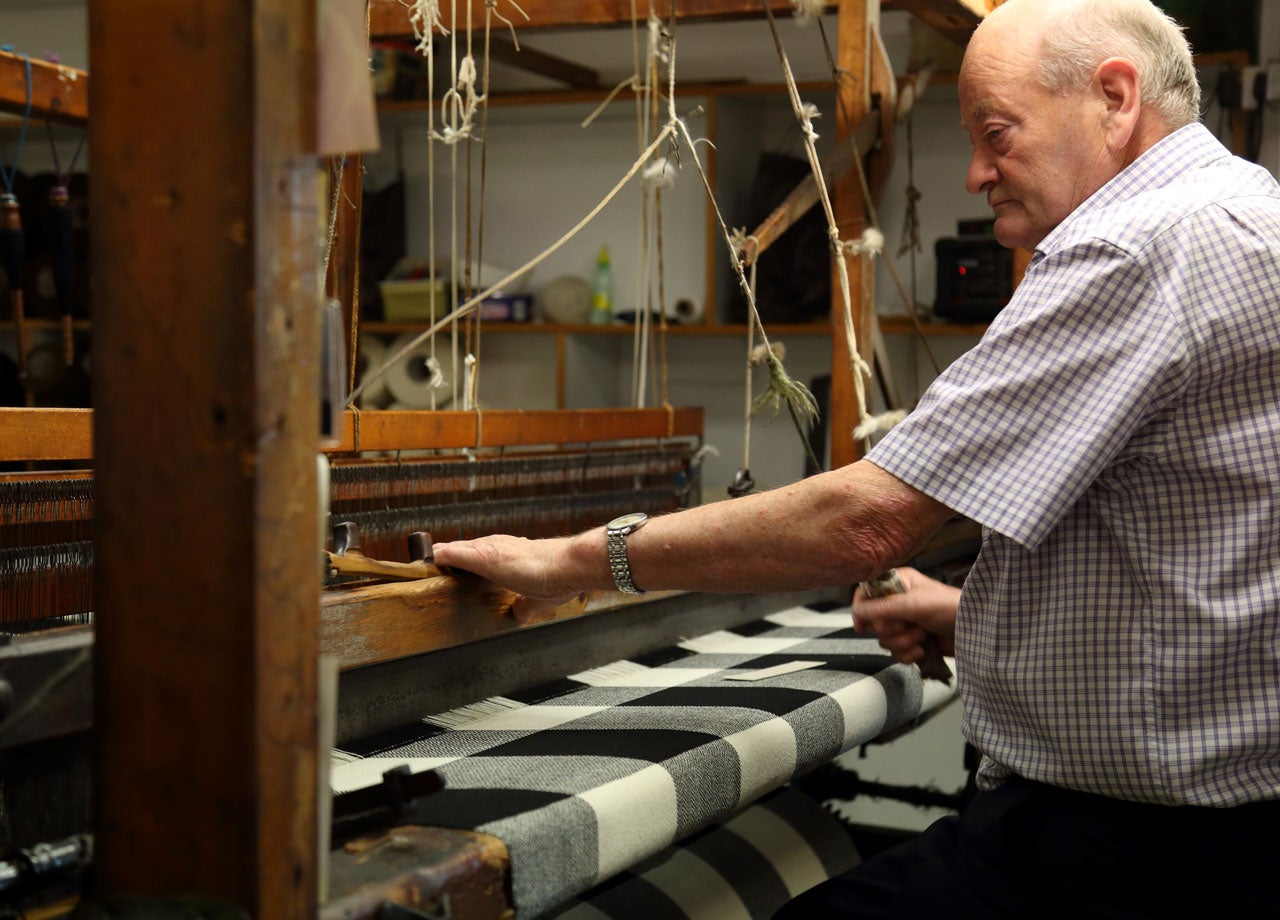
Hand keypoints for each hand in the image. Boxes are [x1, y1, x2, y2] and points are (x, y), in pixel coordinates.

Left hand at [432, 534, 586, 624]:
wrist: (568, 566)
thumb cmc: (559, 578)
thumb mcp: (538, 599)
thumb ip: (526, 606)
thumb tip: (521, 614)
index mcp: (508, 555)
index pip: (479, 556)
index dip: (463, 562)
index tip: (450, 571)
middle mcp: (497, 546)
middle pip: (463, 550)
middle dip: (446, 558)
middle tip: (427, 566)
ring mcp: (488, 549)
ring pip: (455, 550)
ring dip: (438, 556)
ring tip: (419, 562)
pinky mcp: (482, 556)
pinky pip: (452, 554)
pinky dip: (438, 556)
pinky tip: (426, 558)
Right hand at [852, 567, 959, 665]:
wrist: (975, 631)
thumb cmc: (949, 608)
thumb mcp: (913, 604)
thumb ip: (883, 607)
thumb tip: (856, 611)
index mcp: (898, 584)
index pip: (867, 594)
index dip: (861, 609)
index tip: (862, 625)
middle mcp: (899, 602)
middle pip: (874, 622)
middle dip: (892, 630)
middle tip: (909, 626)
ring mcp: (906, 622)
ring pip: (885, 640)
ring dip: (903, 642)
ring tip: (922, 636)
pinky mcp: (913, 641)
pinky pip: (896, 653)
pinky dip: (908, 655)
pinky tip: (922, 650)